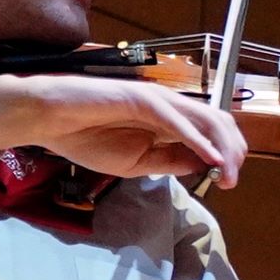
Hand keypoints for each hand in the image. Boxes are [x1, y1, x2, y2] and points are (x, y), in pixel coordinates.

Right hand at [0, 75, 244, 187]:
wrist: (47, 120)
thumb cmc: (86, 137)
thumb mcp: (138, 162)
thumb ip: (171, 162)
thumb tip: (204, 166)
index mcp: (168, 119)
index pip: (212, 131)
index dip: (227, 155)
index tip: (229, 182)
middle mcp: (168, 105)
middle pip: (218, 122)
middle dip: (233, 152)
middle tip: (233, 181)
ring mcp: (156, 99)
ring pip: (204, 117)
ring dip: (221, 148)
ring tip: (228, 173)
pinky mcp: (140, 97)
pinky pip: (176, 120)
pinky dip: (196, 138)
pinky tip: (209, 157)